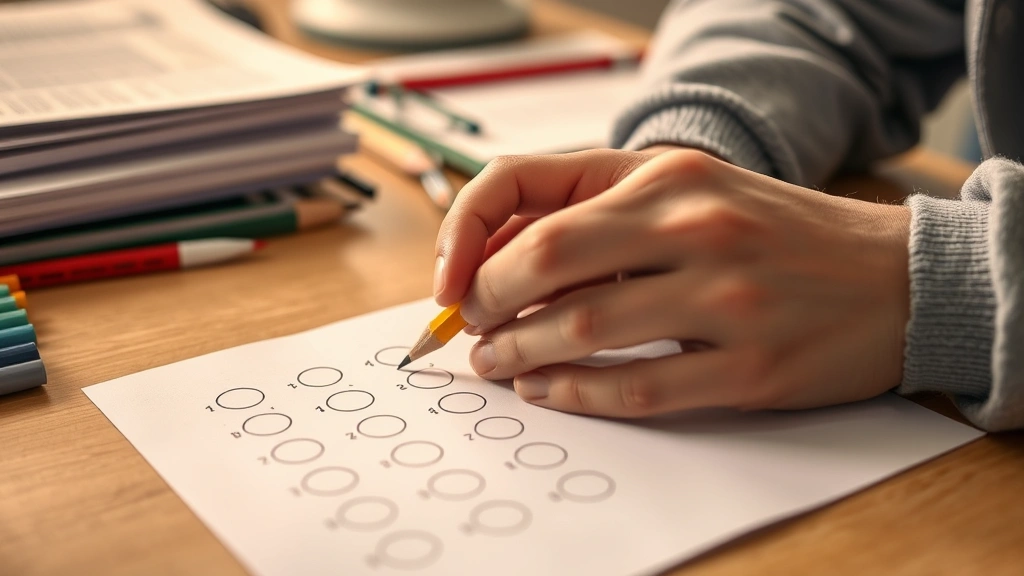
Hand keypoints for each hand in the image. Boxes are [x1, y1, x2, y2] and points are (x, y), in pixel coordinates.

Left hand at [435, 149, 910, 416]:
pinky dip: (577, 394)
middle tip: (471, 329)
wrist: (897, 278)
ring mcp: (724, 296)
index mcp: (668, 172)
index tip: (449, 281)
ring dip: (520, 354)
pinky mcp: (749, 366)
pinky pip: (636, 387)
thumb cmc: (778, 235)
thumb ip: (603, 215)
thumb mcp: (693, 192)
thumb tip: (499, 262)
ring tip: (498, 364)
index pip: (526, 183)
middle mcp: (694, 223)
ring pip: (581, 326)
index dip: (466, 234)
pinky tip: (552, 392)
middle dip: (485, 302)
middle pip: (544, 258)